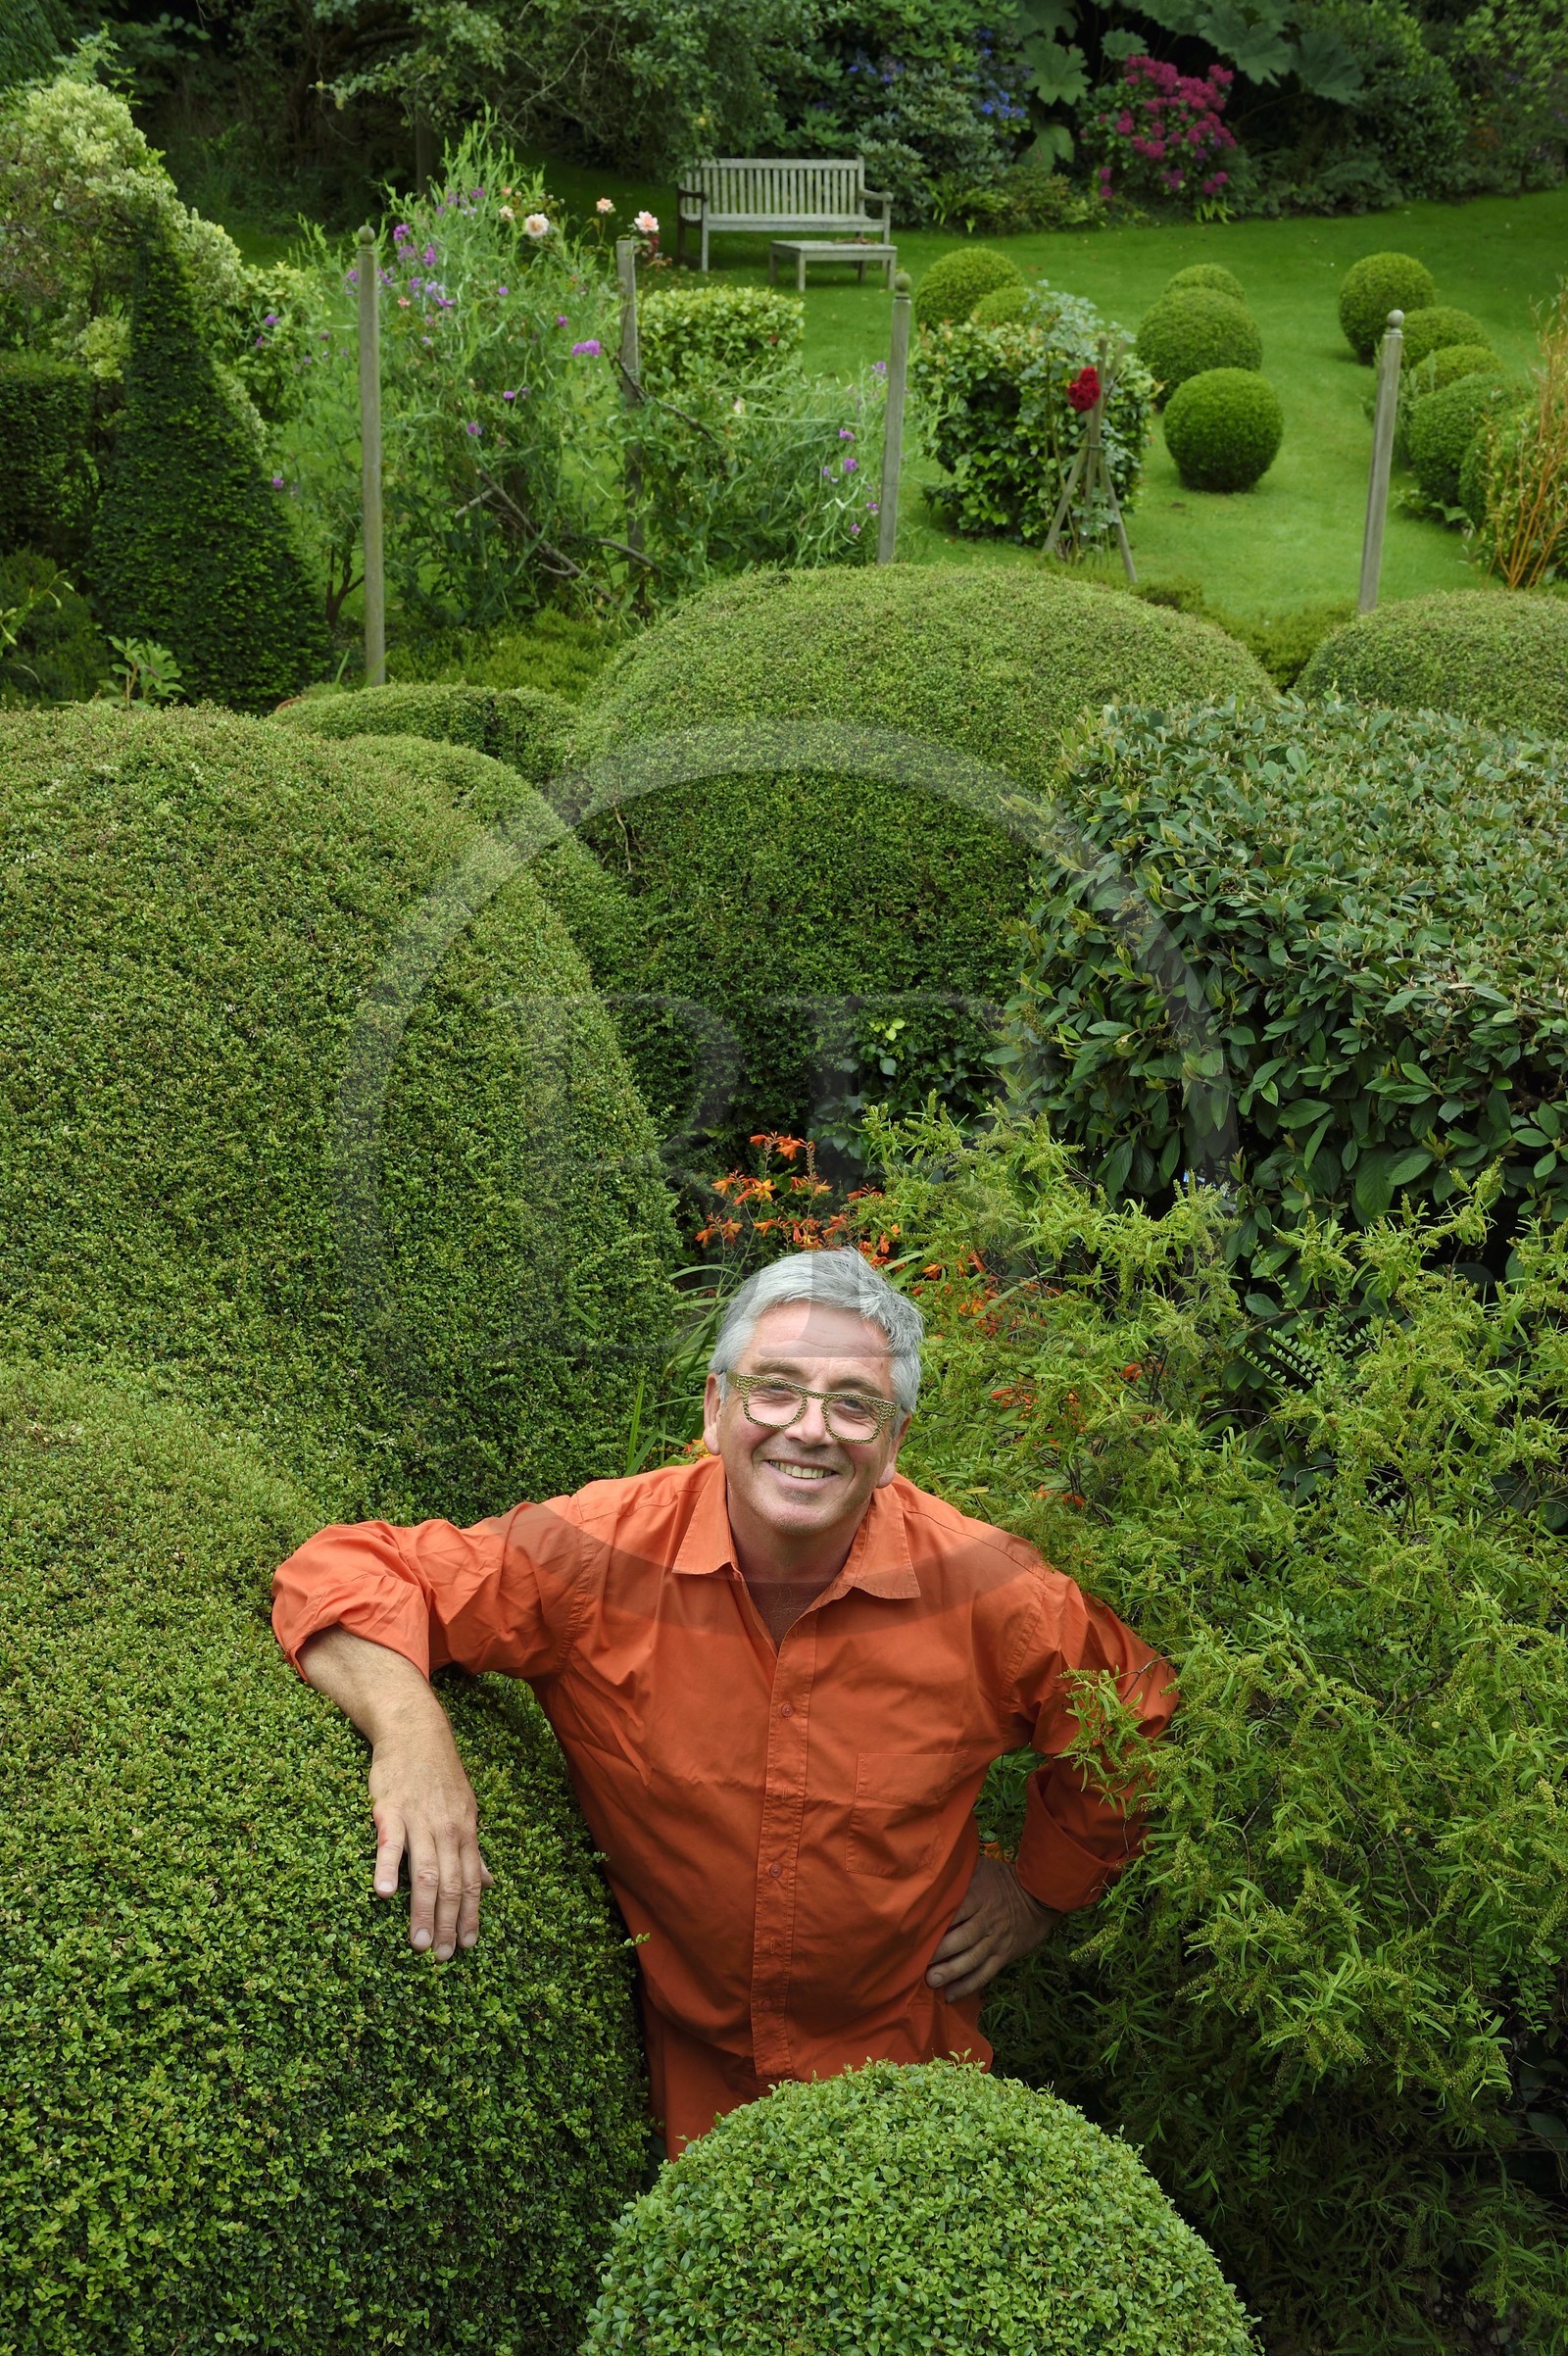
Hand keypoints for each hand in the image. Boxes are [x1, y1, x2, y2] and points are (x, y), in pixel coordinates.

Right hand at [300, 1627, 492, 1960]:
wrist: (415, 1732)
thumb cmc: (438, 1775)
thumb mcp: (464, 1809)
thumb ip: (472, 1850)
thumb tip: (487, 1884)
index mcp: (465, 1832)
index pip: (470, 1882)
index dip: (469, 1915)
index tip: (467, 1946)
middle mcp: (447, 1829)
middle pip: (450, 1884)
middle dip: (448, 1923)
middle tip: (442, 1957)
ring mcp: (419, 1820)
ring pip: (424, 1872)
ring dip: (423, 1910)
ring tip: (419, 1943)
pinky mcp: (390, 1810)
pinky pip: (389, 1843)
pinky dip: (387, 1868)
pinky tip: (383, 1894)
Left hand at [925, 1854, 1058, 2000]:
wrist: (1039, 1896)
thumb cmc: (1003, 1879)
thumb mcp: (981, 1867)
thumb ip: (959, 1872)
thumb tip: (932, 1869)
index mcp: (978, 1896)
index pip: (954, 1911)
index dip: (936, 1924)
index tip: (914, 1934)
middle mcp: (986, 1920)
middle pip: (961, 1939)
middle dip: (940, 1953)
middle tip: (918, 1963)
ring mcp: (996, 1940)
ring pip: (972, 1959)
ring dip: (951, 1972)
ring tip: (932, 1981)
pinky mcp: (1004, 1955)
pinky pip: (985, 1973)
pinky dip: (968, 1986)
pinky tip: (951, 1995)